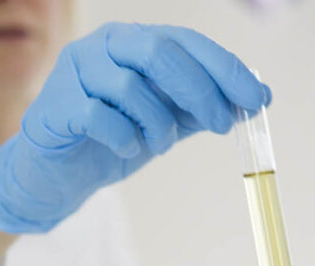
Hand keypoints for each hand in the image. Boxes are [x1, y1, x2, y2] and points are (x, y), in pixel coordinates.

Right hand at [0, 23, 270, 233]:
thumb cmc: (113, 139)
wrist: (59, 174)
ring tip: (159, 145)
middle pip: (159, 52)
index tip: (258, 98)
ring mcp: (75, 72)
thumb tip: (259, 98)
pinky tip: (127, 150)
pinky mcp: (55, 106)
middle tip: (223, 125)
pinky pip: (99, 117)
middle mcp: (103, 46)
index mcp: (134, 41)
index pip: (187, 41)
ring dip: (158, 124)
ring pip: (130, 86)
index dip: (225, 68)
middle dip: (200, 91)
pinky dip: (123, 139)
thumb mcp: (167, 122)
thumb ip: (203, 108)